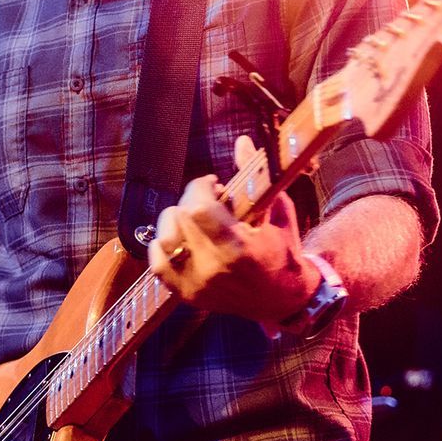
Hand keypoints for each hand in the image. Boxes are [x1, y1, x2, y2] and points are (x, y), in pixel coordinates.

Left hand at [147, 134, 319, 325]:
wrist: (283, 298)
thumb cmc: (282, 250)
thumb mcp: (277, 210)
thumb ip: (255, 176)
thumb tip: (241, 142)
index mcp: (239, 248)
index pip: (197, 208)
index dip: (199, 187)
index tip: (212, 183)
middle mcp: (213, 269)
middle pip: (180, 219)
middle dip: (191, 200)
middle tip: (207, 200)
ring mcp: (197, 284)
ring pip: (164, 238)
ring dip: (175, 220)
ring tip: (193, 218)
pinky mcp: (187, 294)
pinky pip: (157, 264)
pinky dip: (163, 245)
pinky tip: (180, 237)